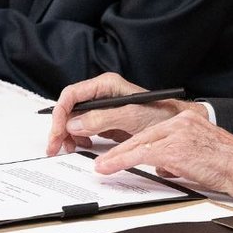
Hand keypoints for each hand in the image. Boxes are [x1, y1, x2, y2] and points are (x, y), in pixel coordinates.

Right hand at [47, 72, 188, 155]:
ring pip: (74, 120)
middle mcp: (101, 94)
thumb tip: (74, 124)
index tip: (57, 133)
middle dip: (61, 127)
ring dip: (69, 135)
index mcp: (106, 85)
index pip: (72, 95)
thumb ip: (101, 118)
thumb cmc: (161, 115)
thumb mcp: (130, 116)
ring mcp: (103, 108)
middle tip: (56, 147)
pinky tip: (86, 145)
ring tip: (73, 147)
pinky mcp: (106, 122)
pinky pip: (84, 129)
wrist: (176, 125)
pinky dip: (80, 139)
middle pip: (69, 108)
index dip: (61, 114)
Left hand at [93, 112, 232, 198]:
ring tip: (101, 166)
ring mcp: (177, 133)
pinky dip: (121, 160)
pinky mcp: (175, 148)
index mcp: (187, 120)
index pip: (153, 130)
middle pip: (141, 133)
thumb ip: (179, 154)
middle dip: (119, 147)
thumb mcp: (200, 153)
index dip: (132, 141)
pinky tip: (109, 167)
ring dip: (115, 156)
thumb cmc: (230, 164)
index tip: (119, 150)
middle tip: (103, 158)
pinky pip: (141, 154)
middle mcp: (180, 122)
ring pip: (138, 142)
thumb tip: (162, 166)